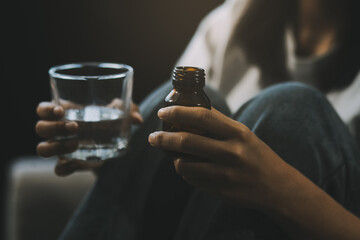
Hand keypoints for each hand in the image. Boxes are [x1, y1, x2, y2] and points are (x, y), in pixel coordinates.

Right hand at [36, 100, 142, 175]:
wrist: (118, 144)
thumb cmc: (114, 121)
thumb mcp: (123, 112)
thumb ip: (130, 110)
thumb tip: (137, 119)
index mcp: (66, 113)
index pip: (43, 109)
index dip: (46, 109)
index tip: (61, 110)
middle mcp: (59, 131)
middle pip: (41, 128)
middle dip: (54, 127)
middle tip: (75, 127)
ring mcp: (62, 149)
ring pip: (42, 149)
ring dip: (55, 146)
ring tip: (76, 144)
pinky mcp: (70, 165)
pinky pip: (58, 169)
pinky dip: (64, 167)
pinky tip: (77, 163)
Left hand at [148, 106, 290, 209]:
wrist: (277, 187)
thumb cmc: (257, 155)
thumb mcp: (243, 134)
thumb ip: (219, 123)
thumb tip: (191, 108)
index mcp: (238, 133)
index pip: (202, 117)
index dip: (178, 112)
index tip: (163, 112)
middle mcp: (232, 152)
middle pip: (187, 142)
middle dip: (164, 138)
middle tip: (152, 137)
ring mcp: (226, 174)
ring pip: (185, 165)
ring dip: (174, 159)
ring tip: (173, 155)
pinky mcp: (221, 191)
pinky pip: (193, 180)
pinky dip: (186, 173)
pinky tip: (190, 169)